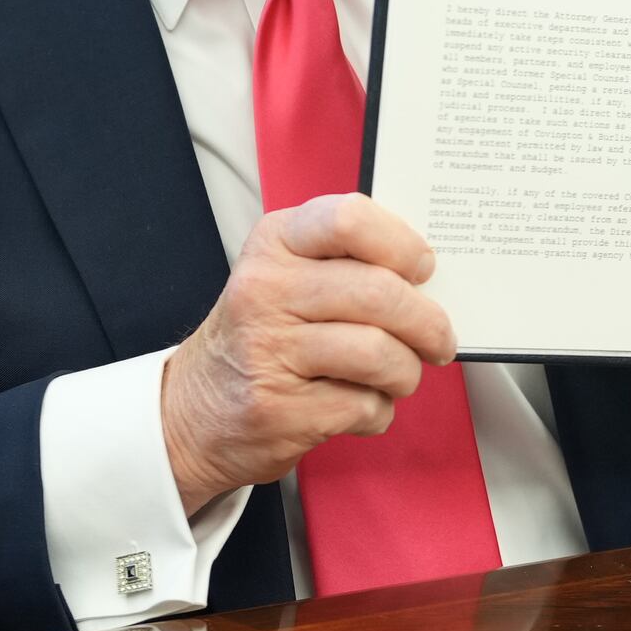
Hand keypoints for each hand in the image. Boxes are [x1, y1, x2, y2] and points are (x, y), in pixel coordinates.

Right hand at [159, 194, 457, 515]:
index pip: (349, 219)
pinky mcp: (279, 409)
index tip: (422, 269)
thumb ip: (347, 264)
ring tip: (399, 376)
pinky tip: (360, 404)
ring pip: (379, 353)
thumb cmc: (259, 336)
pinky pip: (364, 406)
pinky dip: (378, 411)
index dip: (402, 245)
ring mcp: (268, 351)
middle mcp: (265, 290)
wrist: (192, 411)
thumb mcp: (284, 276)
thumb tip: (428, 278)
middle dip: (428, 323)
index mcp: (275, 244)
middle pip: (380, 293)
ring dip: (406, 372)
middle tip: (438, 340)